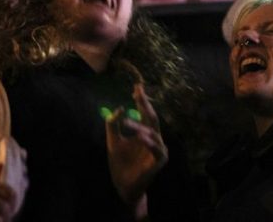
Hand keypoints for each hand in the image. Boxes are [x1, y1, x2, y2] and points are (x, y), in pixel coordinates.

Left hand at [106, 84, 167, 217]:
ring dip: (140, 127)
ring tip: (127, 124)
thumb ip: (113, 125)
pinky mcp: (159, 161)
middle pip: (152, 118)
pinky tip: (142, 138)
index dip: (141, 100)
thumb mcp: (113, 142)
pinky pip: (158, 150)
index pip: (144, 113)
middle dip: (145, 105)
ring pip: (153, 133)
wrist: (122, 185)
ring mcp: (158, 149)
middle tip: (138, 94)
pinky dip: (151, 143)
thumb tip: (119, 108)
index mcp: (144, 132)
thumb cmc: (120, 163)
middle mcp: (154, 138)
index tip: (136, 87)